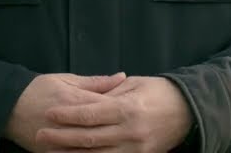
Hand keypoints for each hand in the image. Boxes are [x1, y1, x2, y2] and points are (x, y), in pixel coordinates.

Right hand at [5, 72, 127, 151]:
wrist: (8, 106)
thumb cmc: (39, 89)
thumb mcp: (66, 79)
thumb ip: (95, 82)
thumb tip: (121, 77)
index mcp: (75, 100)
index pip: (107, 107)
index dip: (124, 109)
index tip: (136, 109)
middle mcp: (69, 122)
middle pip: (102, 130)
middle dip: (119, 131)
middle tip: (134, 130)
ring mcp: (60, 140)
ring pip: (91, 148)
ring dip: (107, 147)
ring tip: (124, 145)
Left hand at [35, 75, 192, 152]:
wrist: (189, 112)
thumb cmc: (160, 92)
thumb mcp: (135, 85)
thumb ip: (109, 92)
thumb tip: (85, 95)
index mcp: (127, 109)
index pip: (91, 114)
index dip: (68, 115)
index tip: (49, 113)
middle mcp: (130, 132)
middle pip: (89, 138)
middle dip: (62, 137)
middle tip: (41, 134)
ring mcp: (135, 149)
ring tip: (51, 151)